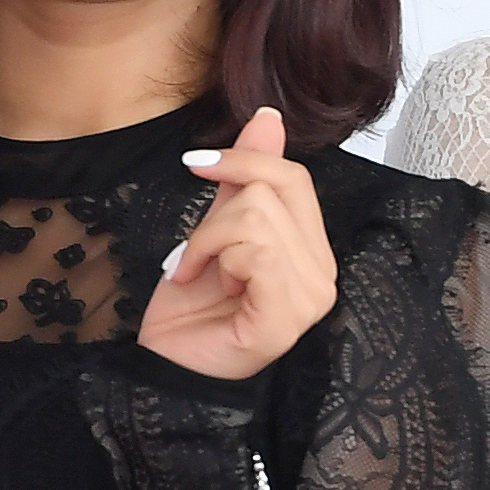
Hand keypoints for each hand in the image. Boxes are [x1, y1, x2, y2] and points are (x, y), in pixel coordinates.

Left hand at [140, 108, 336, 380]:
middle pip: (276, 191)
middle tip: (194, 251)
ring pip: (258, 218)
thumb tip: (269, 120)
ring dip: (208, 240)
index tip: (196, 164)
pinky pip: (255, 252)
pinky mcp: (285, 319)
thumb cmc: (189, 311)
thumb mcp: (214, 229)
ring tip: (196, 271)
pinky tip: (202, 284)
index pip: (295, 179)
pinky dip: (212, 258)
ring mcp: (310, 300)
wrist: (165, 368)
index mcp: (313, 254)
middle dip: (217, 214)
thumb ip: (245, 179)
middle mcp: (324, 276)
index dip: (245, 160)